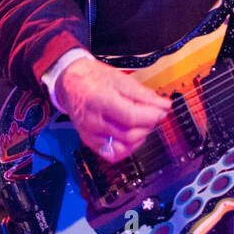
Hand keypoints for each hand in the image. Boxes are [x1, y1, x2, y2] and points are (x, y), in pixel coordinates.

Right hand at [52, 57, 170, 163]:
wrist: (70, 82)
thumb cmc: (93, 78)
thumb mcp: (120, 78)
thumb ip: (143, 94)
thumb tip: (164, 105)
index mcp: (99, 100)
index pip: (131, 117)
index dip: (152, 115)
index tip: (163, 110)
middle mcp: (92, 120)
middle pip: (129, 133)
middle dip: (148, 125)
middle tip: (153, 114)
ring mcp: (89, 133)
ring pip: (123, 147)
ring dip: (140, 137)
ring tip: (142, 123)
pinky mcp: (89, 141)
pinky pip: (112, 154)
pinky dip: (127, 148)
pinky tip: (132, 136)